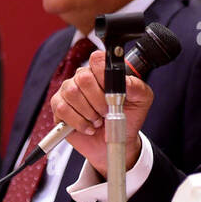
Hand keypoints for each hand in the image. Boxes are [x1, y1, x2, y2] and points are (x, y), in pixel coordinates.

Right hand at [50, 51, 154, 176]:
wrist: (115, 142)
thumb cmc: (127, 118)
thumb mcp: (141, 101)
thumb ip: (136, 87)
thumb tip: (125, 81)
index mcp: (102, 71)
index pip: (97, 59)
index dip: (103, 74)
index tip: (113, 92)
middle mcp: (82, 78)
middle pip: (83, 77)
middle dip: (98, 99)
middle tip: (106, 112)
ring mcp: (68, 92)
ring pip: (72, 93)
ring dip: (88, 112)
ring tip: (98, 120)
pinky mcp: (59, 108)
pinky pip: (63, 109)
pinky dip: (79, 122)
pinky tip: (89, 127)